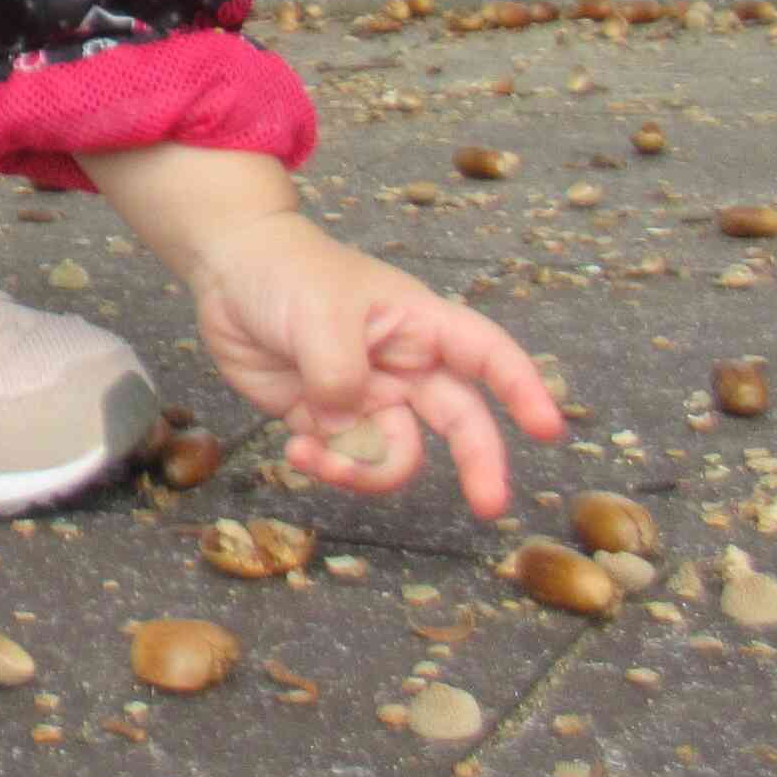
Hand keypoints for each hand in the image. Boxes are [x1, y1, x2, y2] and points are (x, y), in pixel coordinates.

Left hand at [90, 145, 564, 519]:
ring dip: (366, 470)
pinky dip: (327, 467)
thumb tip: (345, 426)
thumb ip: (341, 372)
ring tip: (316, 458)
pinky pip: (346, 459)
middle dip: (480, 463)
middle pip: (459, 421)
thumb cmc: (287, 273)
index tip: (548, 429)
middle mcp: (403, 367)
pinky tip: (296, 452)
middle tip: (488, 506)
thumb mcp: (321, 312)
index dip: (523, 389)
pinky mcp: (325, 418)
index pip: (488, 356)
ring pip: (395, 452)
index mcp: (420, 326)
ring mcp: (365, 395)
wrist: (228, 271)